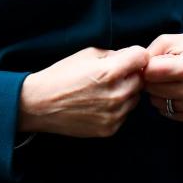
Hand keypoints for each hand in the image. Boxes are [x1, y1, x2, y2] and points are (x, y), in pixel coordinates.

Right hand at [17, 45, 148, 137]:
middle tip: (112, 74)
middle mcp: (117, 94)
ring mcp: (115, 114)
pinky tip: (98, 103)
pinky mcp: (111, 129)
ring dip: (126, 92)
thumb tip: (129, 57)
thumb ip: (112, 54)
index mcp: (110, 71)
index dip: (134, 55)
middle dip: (130, 74)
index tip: (128, 58)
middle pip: (141, 79)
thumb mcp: (85, 54)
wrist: (40, 104)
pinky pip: (125, 114)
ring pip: (135, 98)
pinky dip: (117, 107)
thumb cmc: (60, 75)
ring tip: (103, 90)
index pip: (142, 57)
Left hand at [143, 33, 182, 123]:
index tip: (154, 61)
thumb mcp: (169, 41)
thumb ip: (148, 54)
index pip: (150, 74)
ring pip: (158, 103)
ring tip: (170, 80)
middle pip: (152, 89)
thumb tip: (134, 72)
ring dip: (158, 92)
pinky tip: (176, 91)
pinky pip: (168, 113)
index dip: (147, 66)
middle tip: (162, 71)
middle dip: (151, 79)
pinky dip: (167, 103)